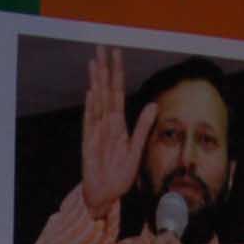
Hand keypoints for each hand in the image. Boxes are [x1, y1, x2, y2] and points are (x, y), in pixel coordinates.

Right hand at [81, 45, 157, 218]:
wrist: (104, 195)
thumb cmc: (119, 176)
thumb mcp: (137, 151)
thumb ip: (143, 127)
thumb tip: (154, 105)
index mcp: (119, 124)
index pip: (118, 91)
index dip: (118, 72)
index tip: (117, 52)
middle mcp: (106, 124)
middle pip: (105, 91)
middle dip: (103, 69)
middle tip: (101, 47)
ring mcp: (96, 133)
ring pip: (97, 102)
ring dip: (96, 82)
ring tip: (95, 63)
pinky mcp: (90, 144)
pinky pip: (91, 122)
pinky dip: (92, 107)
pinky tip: (92, 92)